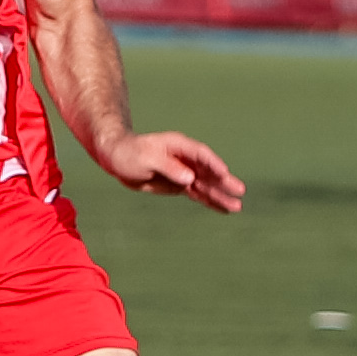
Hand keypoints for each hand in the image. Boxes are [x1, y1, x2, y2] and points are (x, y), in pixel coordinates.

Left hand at [95, 129, 243, 212]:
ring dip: (220, 195)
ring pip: (205, 185)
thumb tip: (190, 178)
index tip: (224, 173)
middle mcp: (186, 159)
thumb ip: (168, 167)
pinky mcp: (180, 185)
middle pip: (208, 171)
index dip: (213, 163)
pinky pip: (197, 194)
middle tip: (240, 191)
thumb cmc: (129, 153)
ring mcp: (184, 172)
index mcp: (179, 146)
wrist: (116, 159)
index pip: (201, 155)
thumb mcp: (146, 158)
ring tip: (237, 206)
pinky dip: (209, 201)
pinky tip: (224, 209)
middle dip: (223, 181)